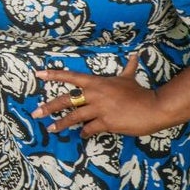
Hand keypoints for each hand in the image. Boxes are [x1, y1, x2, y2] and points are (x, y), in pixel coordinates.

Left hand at [32, 54, 166, 136]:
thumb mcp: (130, 78)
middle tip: (36, 113)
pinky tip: (81, 135)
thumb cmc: (139, 92)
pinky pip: (90, 128)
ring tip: (50, 128)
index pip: (71, 76)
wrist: (153, 107)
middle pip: (67, 99)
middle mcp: (95, 94)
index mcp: (97, 83)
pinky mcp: (106, 123)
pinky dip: (85, 132)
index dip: (54, 75)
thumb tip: (136, 54)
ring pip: (74, 117)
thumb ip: (129, 67)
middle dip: (49, 106)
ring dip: (61, 123)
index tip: (39, 74)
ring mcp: (99, 109)